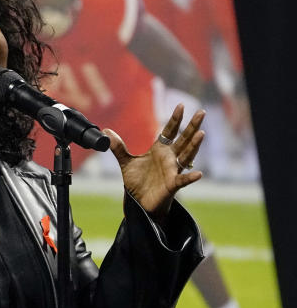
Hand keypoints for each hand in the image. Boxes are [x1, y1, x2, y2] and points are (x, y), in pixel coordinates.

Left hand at [105, 105, 204, 219]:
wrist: (139, 202)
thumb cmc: (138, 182)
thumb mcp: (126, 162)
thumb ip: (118, 147)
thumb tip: (105, 131)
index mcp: (160, 150)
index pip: (169, 131)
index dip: (175, 119)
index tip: (181, 105)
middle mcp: (169, 158)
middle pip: (184, 139)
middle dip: (192, 126)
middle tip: (202, 112)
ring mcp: (172, 171)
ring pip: (187, 156)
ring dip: (194, 145)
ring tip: (201, 133)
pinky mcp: (172, 185)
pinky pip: (182, 180)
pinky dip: (190, 177)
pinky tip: (198, 174)